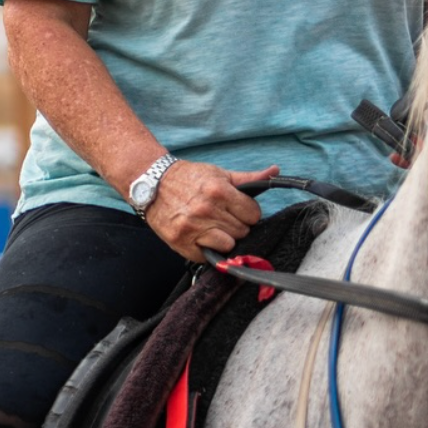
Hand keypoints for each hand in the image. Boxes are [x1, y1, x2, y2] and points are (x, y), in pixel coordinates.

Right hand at [145, 161, 279, 261]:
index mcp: (219, 191)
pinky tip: (201, 236)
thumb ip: (248, 178)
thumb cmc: (188, 179)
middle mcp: (206, 210)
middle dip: (237, 225)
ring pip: (229, 245)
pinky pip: (208, 256)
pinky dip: (208, 248)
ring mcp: (193, 228)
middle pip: (243, 231)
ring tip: (214, 227)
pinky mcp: (181, 242)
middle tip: (224, 217)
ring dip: (225, 239)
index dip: (249, 213)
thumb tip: (275, 171)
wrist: (152, 184)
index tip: (239, 210)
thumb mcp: (219, 174)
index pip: (253, 214)